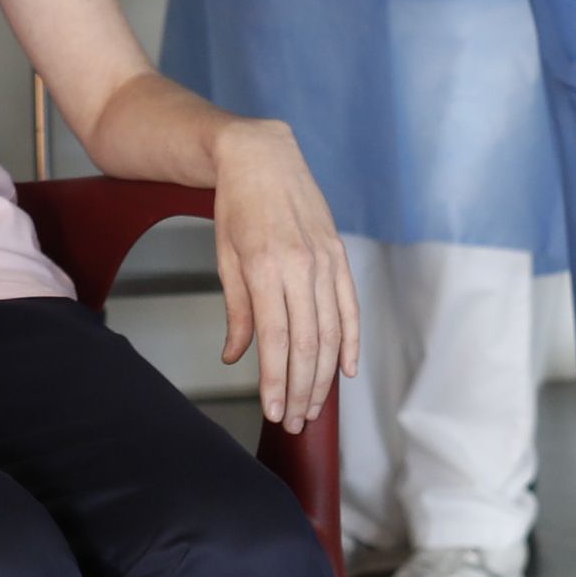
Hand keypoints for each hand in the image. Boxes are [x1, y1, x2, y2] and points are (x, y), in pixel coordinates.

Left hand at [209, 119, 358, 432]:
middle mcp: (302, 267)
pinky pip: (350, 308)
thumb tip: (235, 356)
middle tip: (294, 421)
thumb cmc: (236, 207)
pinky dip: (350, 342)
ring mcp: (326, 262)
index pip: (276, 341)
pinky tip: (346, 371)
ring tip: (313, 406)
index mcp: (267, 269)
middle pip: (308, 345)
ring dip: (323, 376)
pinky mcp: (340, 256)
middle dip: (302, 389)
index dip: (277, 382)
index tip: (274, 411)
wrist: (262, 156)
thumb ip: (236, 311)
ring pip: (331, 333)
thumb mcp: (225, 258)